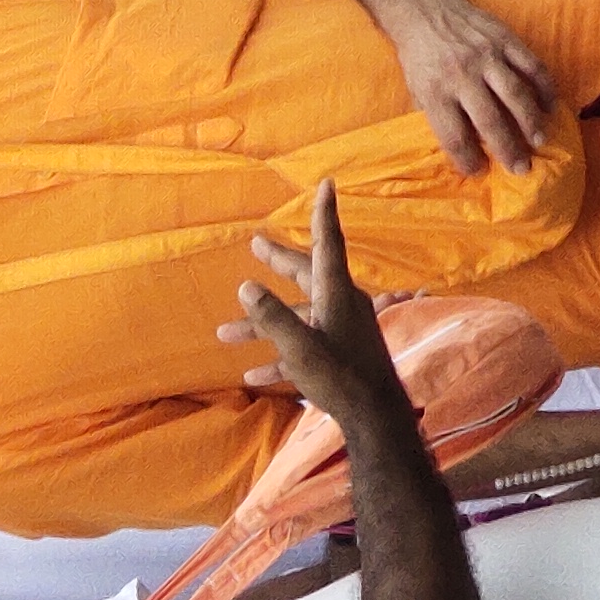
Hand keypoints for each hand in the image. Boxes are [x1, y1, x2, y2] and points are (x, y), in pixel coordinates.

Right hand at [229, 183, 394, 417]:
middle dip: (279, 260)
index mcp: (337, 292)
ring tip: (222, 334)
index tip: (326, 183)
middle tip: (255, 244)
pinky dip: (278, 358)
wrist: (377, 416)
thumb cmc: (341, 377)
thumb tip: (247, 287)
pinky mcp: (339, 352)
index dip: (323, 213)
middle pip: (306, 274)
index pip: (328, 242)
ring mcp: (341, 328)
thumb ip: (272, 318)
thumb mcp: (300, 348)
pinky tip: (252, 376)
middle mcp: (341, 303)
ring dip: (262, 326)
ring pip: (297, 318)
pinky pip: (303, 348)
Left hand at [377, 0, 561, 173]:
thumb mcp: (418, 90)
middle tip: (522, 169)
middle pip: (490, 121)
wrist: (426, 9)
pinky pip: (532, 66)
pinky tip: (551, 106)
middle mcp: (462, 76)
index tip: (480, 172)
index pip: (454, 136)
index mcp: (435, 92)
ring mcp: (487, 56)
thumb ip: (440, 117)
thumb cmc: (420, 56)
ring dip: (531, 122)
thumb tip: (467, 147)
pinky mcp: (506, 39)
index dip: (469, 160)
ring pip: (516, 95)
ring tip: (541, 141)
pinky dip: (545, 88)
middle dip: (508, 149)